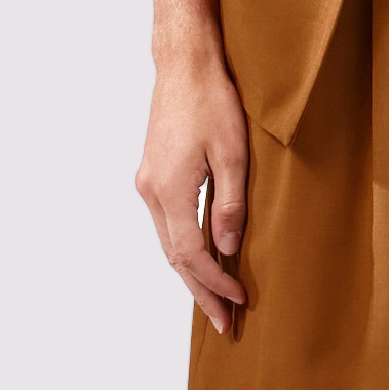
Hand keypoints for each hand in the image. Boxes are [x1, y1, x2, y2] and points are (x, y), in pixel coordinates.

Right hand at [137, 0, 249, 330]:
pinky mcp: (153, 174)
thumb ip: (230, 204)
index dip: (215, 283)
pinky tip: (204, 260)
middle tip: (225, 324)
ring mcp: (148, 183)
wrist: (185, 65)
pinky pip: (168, 225)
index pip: (190, 255)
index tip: (240, 304)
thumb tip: (229, 249)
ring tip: (217, 302)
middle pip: (174, 258)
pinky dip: (185, 249)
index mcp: (170, 190)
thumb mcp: (234, 153)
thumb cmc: (214, 102)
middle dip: (201, 292)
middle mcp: (151, 192)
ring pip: (168, 244)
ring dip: (192, 274)